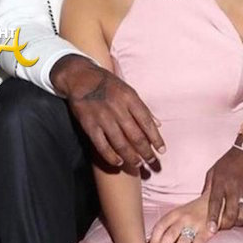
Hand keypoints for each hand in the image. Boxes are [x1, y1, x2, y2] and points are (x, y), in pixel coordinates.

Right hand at [51, 55, 165, 166]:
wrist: (80, 78)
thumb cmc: (108, 84)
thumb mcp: (128, 90)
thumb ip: (142, 108)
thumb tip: (158, 124)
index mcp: (129, 98)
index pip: (147, 122)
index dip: (156, 138)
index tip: (162, 150)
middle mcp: (117, 108)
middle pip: (136, 136)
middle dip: (146, 152)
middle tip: (152, 161)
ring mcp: (103, 117)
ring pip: (120, 143)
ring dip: (131, 157)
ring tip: (138, 164)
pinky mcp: (89, 125)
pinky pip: (102, 145)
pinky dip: (111, 156)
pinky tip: (118, 162)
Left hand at [149, 195, 214, 242]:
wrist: (216, 200)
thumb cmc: (195, 211)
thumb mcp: (180, 214)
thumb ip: (170, 225)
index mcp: (174, 214)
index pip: (160, 227)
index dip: (154, 240)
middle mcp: (183, 218)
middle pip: (169, 235)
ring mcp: (195, 223)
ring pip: (183, 240)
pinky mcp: (207, 228)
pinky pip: (200, 240)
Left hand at [205, 145, 242, 231]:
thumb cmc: (229, 161)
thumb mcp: (214, 170)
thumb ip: (208, 187)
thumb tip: (200, 203)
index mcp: (220, 182)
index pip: (215, 204)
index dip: (213, 218)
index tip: (211, 230)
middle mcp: (234, 187)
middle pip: (230, 215)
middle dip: (226, 225)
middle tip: (225, 226)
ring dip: (239, 224)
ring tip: (236, 222)